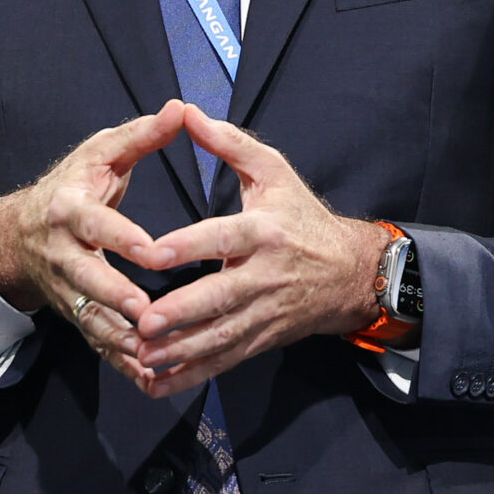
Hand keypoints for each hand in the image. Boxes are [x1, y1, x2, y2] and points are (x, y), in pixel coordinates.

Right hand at [0, 101, 183, 384]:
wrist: (20, 232)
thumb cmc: (73, 185)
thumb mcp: (100, 153)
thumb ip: (141, 136)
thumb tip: (179, 108)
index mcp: (70, 209)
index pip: (96, 224)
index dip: (122, 238)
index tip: (152, 250)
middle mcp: (63, 252)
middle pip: (87, 278)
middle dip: (116, 297)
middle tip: (147, 314)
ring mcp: (65, 286)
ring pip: (89, 317)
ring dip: (118, 338)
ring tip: (151, 354)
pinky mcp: (72, 312)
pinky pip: (95, 341)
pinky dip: (119, 360)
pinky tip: (149, 376)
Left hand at [129, 106, 385, 398]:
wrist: (350, 272)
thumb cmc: (302, 216)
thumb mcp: (274, 172)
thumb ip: (229, 143)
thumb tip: (187, 112)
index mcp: (264, 230)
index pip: (223, 237)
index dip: (188, 246)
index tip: (153, 253)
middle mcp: (265, 274)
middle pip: (220, 296)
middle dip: (182, 313)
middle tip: (143, 320)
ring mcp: (265, 311)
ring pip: (220, 335)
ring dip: (181, 350)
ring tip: (143, 354)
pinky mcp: (262, 338)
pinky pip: (225, 359)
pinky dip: (193, 374)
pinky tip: (159, 381)